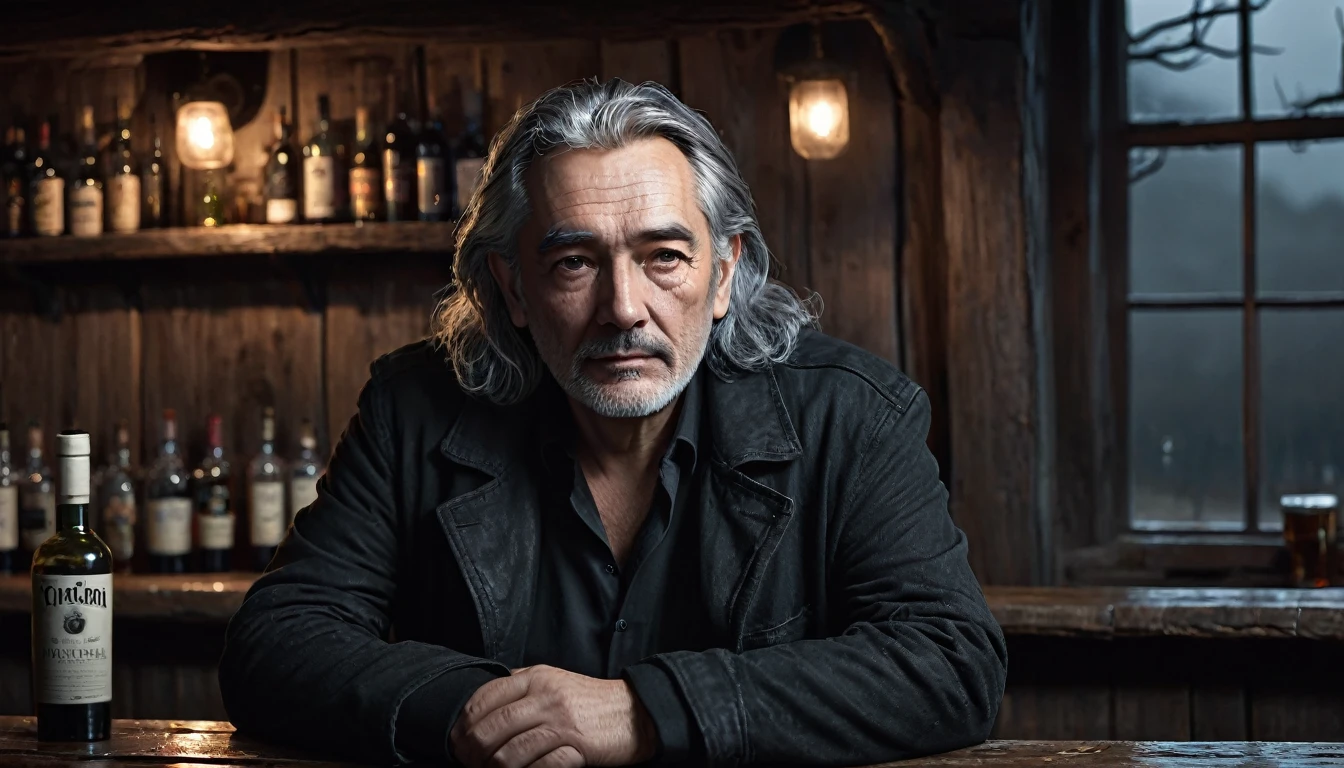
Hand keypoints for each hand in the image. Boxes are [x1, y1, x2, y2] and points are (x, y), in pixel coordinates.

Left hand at [449, 665, 658, 767]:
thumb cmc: (591, 701)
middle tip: (470, 764)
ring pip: (509, 753)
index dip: (464, 724)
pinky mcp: (576, 747)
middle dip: (472, 753)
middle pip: (490, 728)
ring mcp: (561, 722)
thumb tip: (483, 702)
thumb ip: (522, 684)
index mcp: (535, 677)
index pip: (484, 698)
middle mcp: (545, 696)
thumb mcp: (555, 680)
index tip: (457, 742)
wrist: (635, 712)